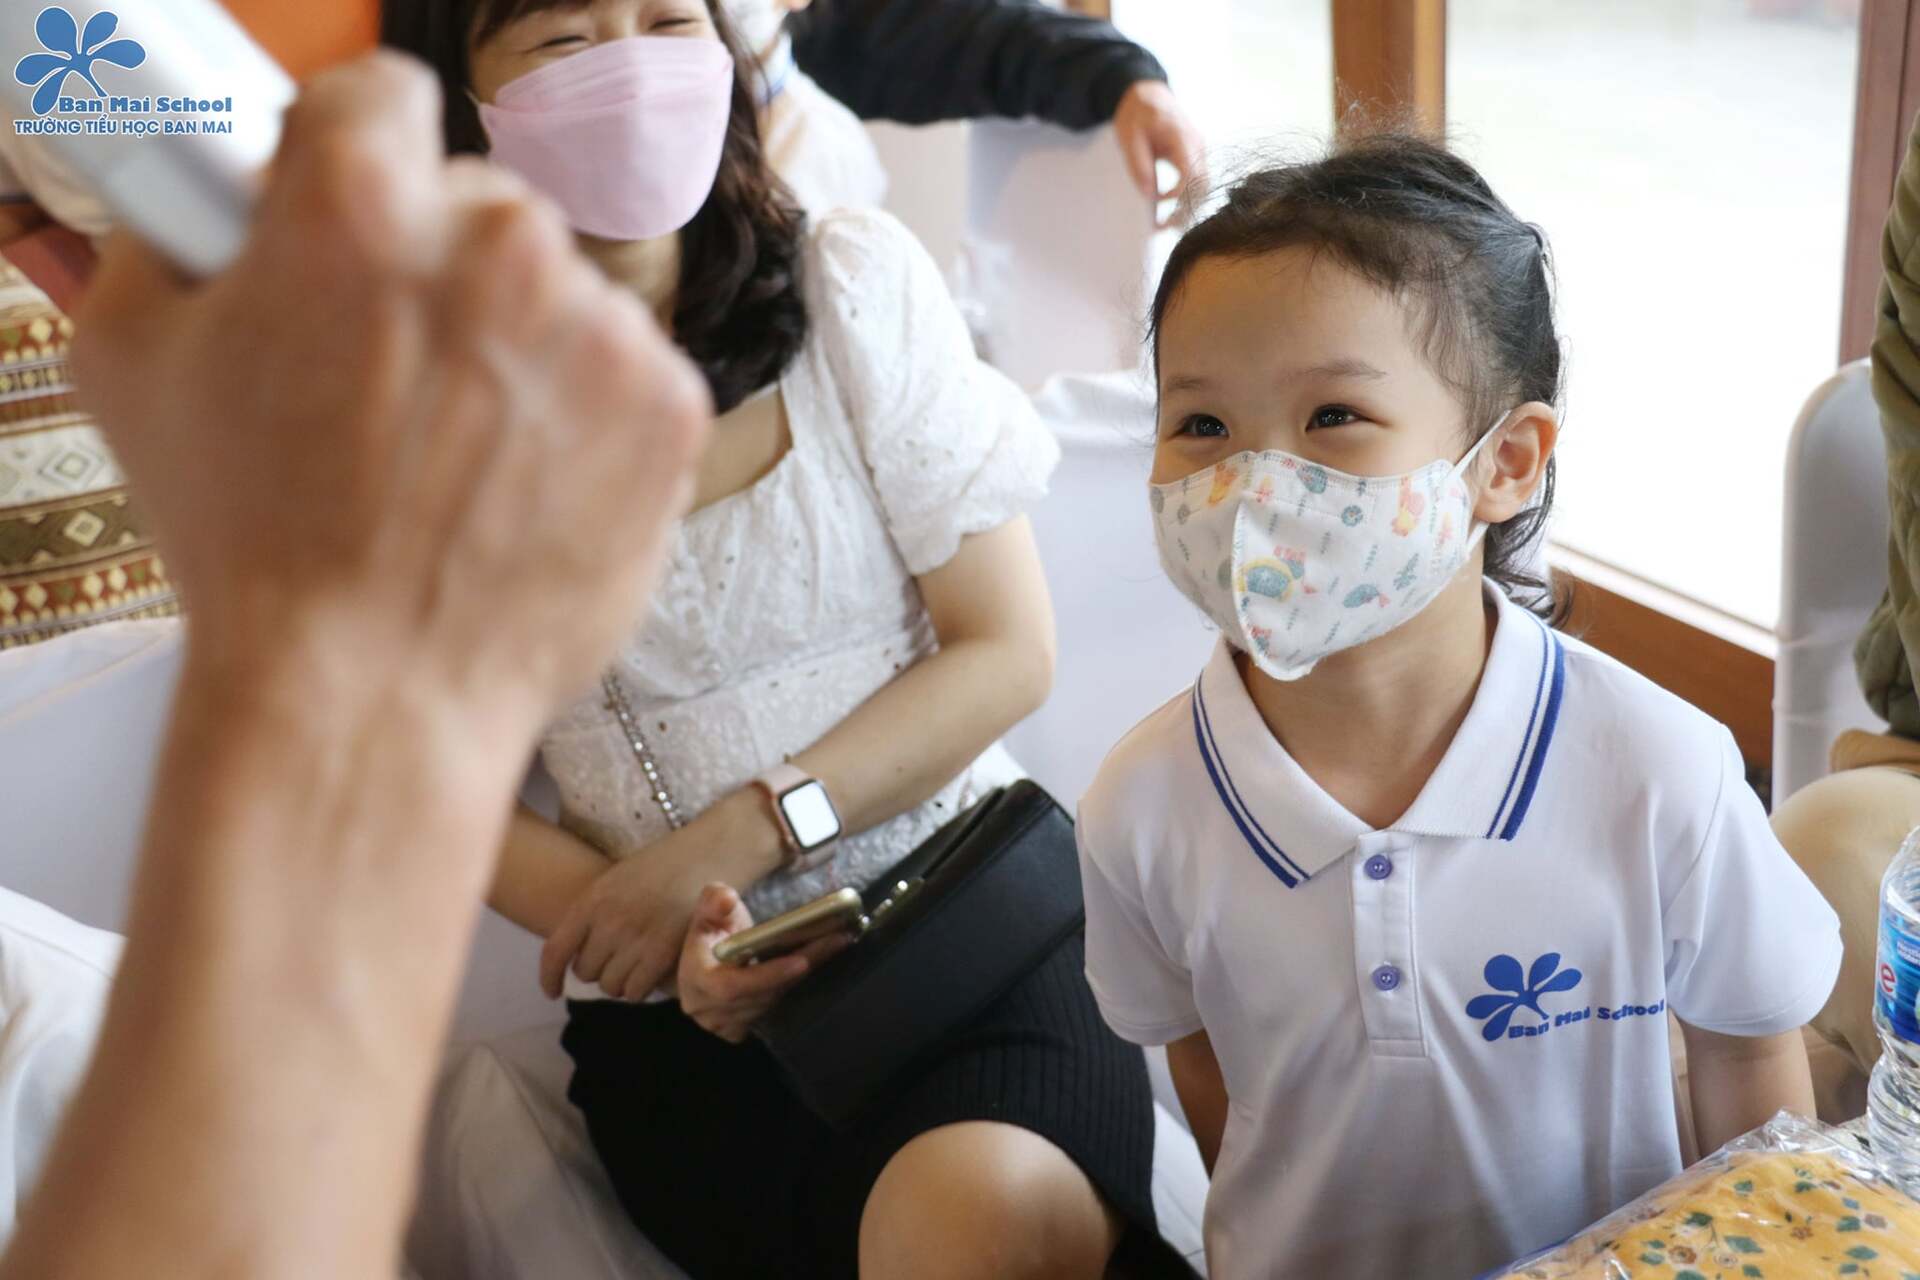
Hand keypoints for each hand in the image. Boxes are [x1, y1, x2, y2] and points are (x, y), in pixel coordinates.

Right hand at [70, 52, 710, 738]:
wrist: (373, 693)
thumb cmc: (254, 546)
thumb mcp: (136, 367)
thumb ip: (170, 244)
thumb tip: (201, 210)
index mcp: (359, 203)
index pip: (380, 96)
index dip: (355, 158)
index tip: (356, 210)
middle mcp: (498, 244)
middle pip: (480, 204)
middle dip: (441, 269)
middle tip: (393, 372)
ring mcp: (599, 326)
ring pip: (559, 295)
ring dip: (520, 349)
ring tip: (456, 456)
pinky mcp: (669, 404)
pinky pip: (625, 372)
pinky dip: (586, 417)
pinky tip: (523, 485)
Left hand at [538, 824, 710, 1000]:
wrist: (709, 852)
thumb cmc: (665, 865)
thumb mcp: (617, 880)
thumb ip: (595, 913)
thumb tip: (579, 952)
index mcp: (592, 900)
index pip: (555, 951)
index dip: (548, 978)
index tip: (552, 992)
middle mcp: (609, 921)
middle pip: (584, 972)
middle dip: (598, 970)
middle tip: (618, 959)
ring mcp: (636, 938)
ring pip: (610, 985)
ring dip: (621, 981)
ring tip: (637, 965)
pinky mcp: (663, 953)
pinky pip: (636, 990)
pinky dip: (640, 988)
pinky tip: (651, 974)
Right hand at [678, 884, 850, 1042]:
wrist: (700, 964)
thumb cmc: (708, 934)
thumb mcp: (708, 910)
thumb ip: (714, 901)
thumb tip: (726, 899)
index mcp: (695, 979)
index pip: (731, 986)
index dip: (767, 977)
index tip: (800, 962)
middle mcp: (707, 1008)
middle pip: (762, 996)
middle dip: (800, 970)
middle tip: (836, 941)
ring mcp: (724, 1024)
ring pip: (772, 1004)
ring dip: (804, 976)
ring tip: (836, 943)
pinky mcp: (739, 1030)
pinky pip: (775, 1011)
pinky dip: (796, 987)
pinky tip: (818, 963)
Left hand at [1112, 79, 1207, 227]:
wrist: (1146, 94)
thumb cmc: (1137, 112)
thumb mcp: (1129, 135)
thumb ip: (1138, 163)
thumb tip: (1148, 193)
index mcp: (1182, 137)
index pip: (1192, 173)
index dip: (1180, 195)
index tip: (1161, 207)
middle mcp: (1197, 145)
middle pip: (1202, 184)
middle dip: (1186, 208)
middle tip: (1164, 227)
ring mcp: (1198, 151)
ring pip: (1202, 185)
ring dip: (1186, 206)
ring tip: (1164, 224)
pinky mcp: (1194, 157)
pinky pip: (1195, 181)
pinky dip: (1184, 197)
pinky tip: (1167, 209)